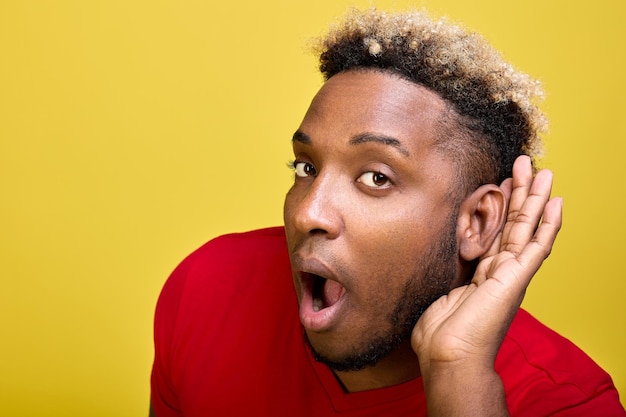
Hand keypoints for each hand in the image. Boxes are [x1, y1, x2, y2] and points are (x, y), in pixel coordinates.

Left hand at [411, 155, 561, 415]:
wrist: (448, 357)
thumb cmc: (439, 335)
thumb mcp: (436, 293)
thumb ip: (442, 273)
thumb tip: (429, 260)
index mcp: (482, 275)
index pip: (496, 232)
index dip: (500, 206)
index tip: (501, 182)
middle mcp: (500, 271)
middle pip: (514, 224)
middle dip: (519, 192)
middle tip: (525, 163)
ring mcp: (511, 274)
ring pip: (527, 227)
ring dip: (534, 198)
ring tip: (542, 170)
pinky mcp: (516, 279)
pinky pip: (536, 246)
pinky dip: (548, 223)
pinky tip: (556, 202)